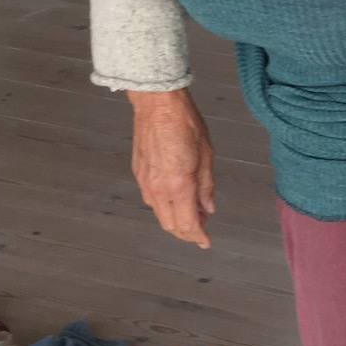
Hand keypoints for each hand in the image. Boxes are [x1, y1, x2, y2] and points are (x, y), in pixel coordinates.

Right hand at [126, 88, 215, 246]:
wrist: (157, 104)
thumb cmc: (184, 123)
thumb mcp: (206, 155)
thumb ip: (206, 187)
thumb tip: (207, 208)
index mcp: (179, 185)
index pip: (187, 224)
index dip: (197, 236)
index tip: (205, 241)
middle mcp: (158, 188)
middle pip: (170, 225)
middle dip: (186, 232)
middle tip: (201, 228)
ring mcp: (145, 181)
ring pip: (159, 214)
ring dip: (174, 220)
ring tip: (191, 213)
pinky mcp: (138, 173)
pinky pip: (150, 199)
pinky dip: (164, 206)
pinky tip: (175, 199)